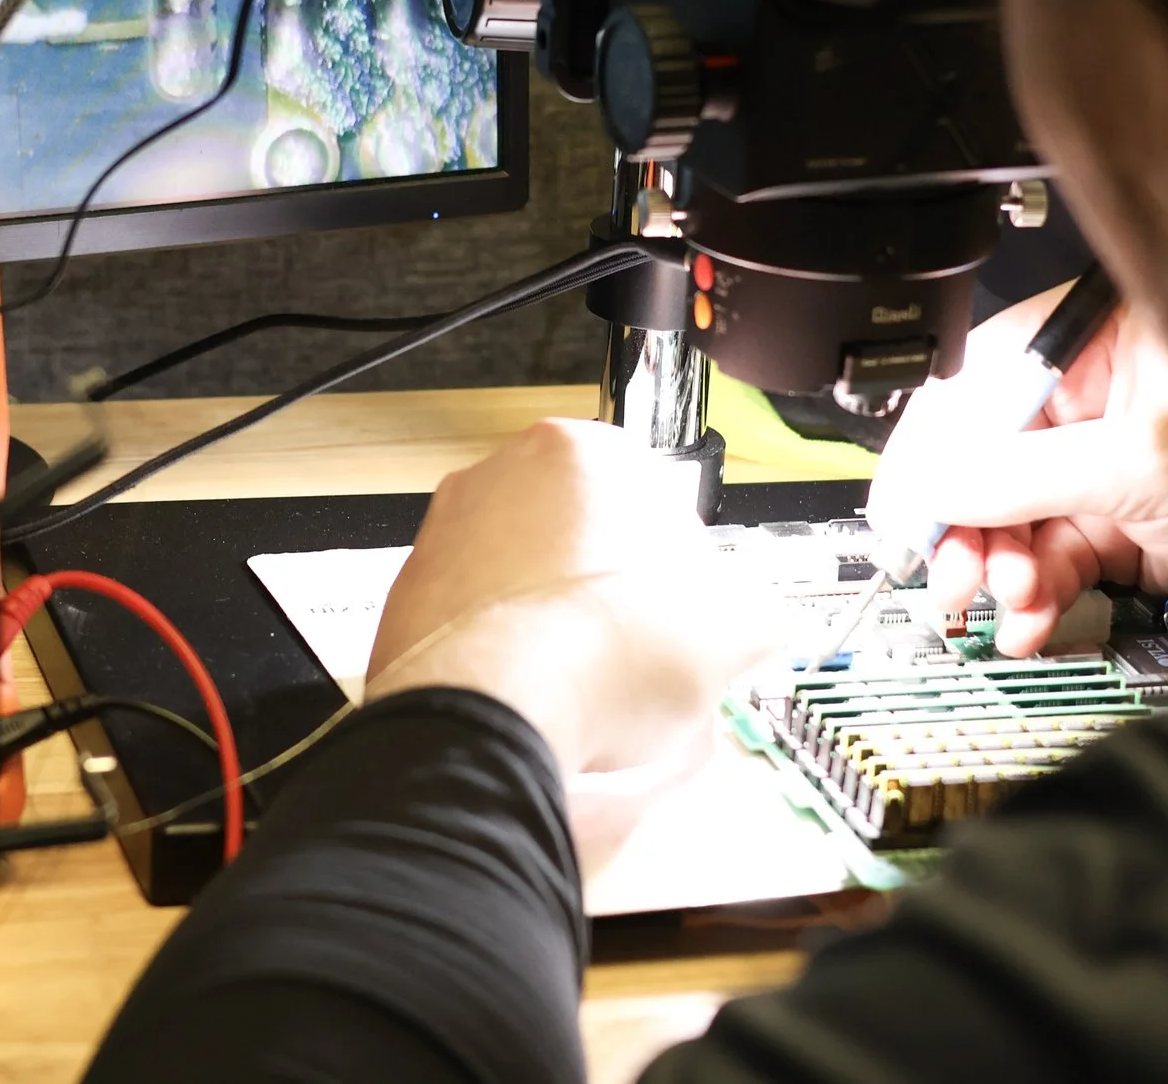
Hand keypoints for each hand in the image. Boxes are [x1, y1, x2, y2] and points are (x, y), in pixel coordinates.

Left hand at [366, 419, 779, 779]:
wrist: (498, 716)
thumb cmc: (603, 651)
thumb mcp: (731, 628)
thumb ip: (754, 612)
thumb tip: (758, 624)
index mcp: (579, 451)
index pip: (651, 492)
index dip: (680, 562)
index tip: (689, 606)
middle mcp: (497, 477)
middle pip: (579, 532)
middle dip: (613, 587)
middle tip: (644, 649)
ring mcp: (443, 537)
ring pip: (526, 577)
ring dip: (559, 621)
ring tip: (592, 684)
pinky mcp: (408, 603)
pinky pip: (477, 622)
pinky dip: (507, 653)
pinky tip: (540, 697)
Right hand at [864, 285, 1167, 654]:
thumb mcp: (1138, 467)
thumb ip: (1024, 475)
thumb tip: (938, 483)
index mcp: (1106, 341)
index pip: (986, 378)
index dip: (938, 444)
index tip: (907, 503)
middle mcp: (1102, 395)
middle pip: (988, 454)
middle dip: (967, 522)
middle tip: (951, 573)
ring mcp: (1110, 462)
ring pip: (1014, 515)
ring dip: (997, 566)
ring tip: (1003, 602)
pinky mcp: (1125, 523)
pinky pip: (1052, 556)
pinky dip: (1033, 592)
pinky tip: (1027, 618)